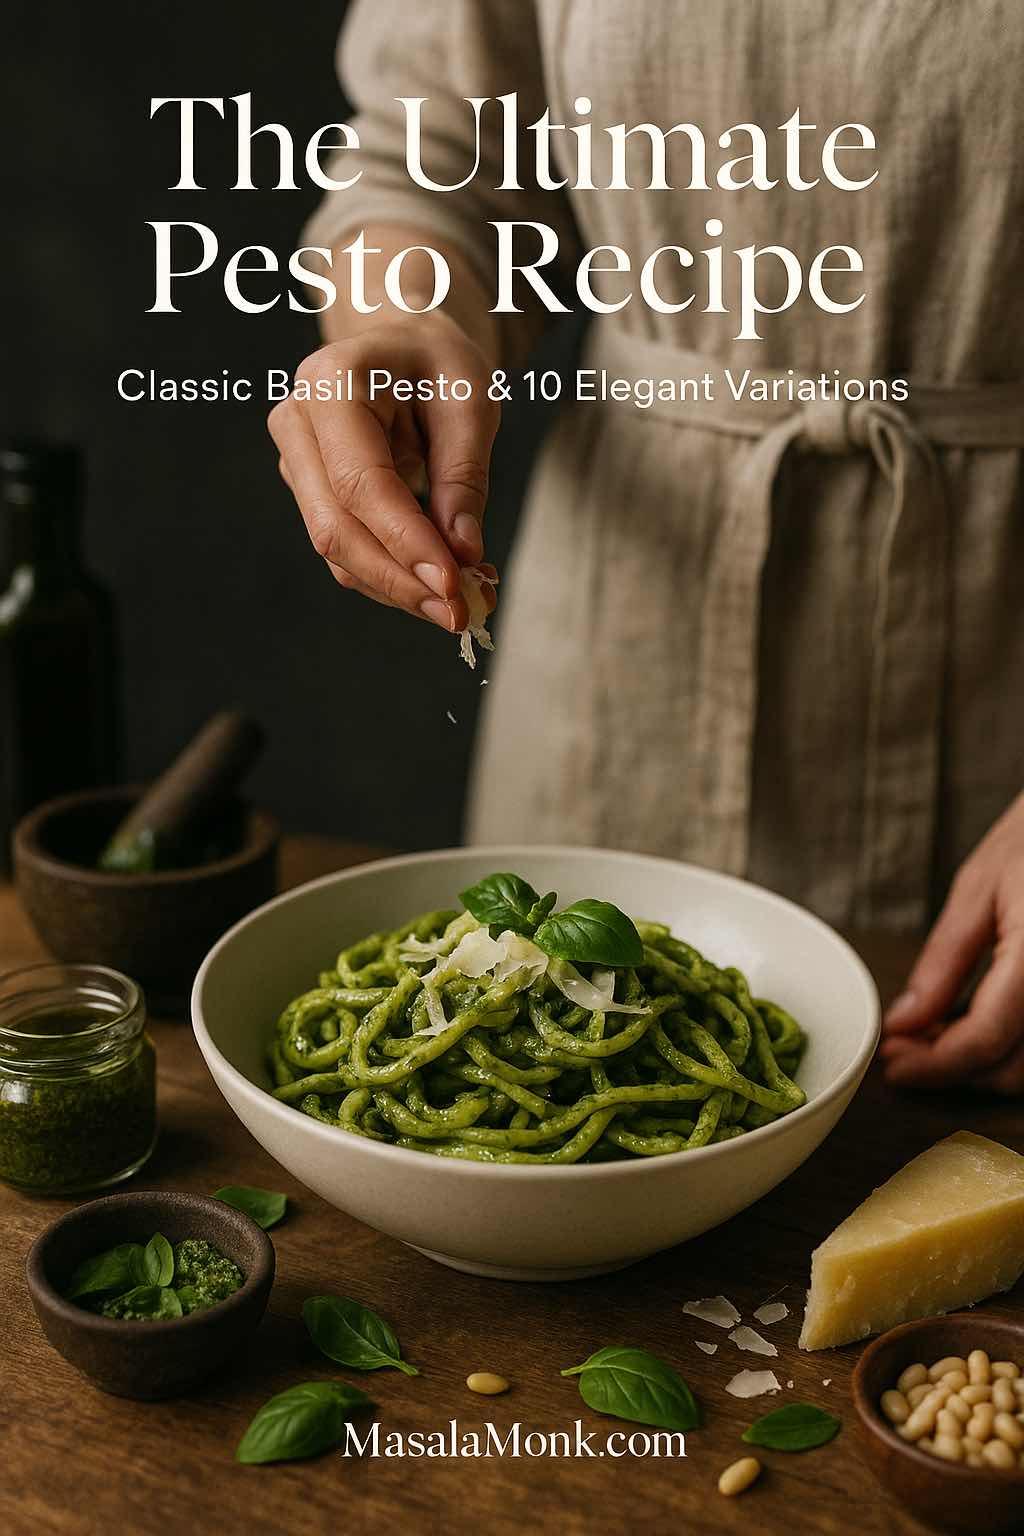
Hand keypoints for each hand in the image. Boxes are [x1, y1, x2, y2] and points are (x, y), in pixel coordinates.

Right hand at [269, 313, 499, 632]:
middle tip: (462, 614)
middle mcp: (297, 424)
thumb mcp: (470, 399)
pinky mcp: (311, 494)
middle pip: (335, 527)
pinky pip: (347, 551)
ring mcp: (295, 462)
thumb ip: (463, 475)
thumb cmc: (438, 362)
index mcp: (331, 383)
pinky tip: (440, 586)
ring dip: (399, 587)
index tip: (454, 586)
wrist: (402, 344)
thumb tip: (462, 552)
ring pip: (338, 550)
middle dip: (400, 580)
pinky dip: (393, 576)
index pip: (360, 483)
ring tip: (465, 603)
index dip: (405, 542)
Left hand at [881, 791, 1023, 1090]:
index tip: (892, 1064)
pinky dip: (1010, 1050)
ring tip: (934, 1036)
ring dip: (982, 1067)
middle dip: (952, 1070)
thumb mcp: (980, 889)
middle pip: (1012, 1070)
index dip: (932, 1063)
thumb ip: (943, 963)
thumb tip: (902, 1023)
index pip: (985, 1038)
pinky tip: (975, 1026)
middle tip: (904, 1050)